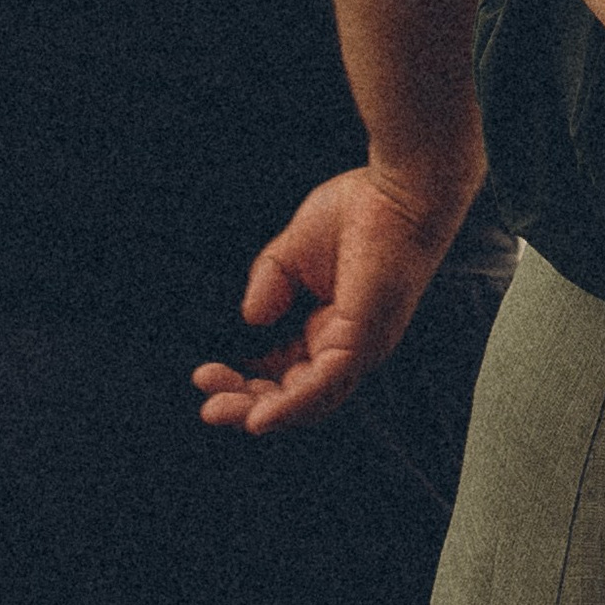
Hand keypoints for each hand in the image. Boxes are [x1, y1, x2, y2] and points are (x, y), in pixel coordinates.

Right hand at [192, 154, 478, 437]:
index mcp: (332, 329)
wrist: (401, 186)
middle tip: (207, 406)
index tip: (203, 374)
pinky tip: (258, 418)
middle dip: (246, 404)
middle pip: (292, 396)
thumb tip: (249, 321)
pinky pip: (325, 386)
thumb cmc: (358, 210)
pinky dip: (291, 406)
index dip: (244, 380)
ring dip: (259, 411)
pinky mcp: (363, 341)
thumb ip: (269, 284)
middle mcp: (346, 347)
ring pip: (306, 402)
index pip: (284, 372)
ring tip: (217, 410)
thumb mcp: (293, 251)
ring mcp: (357, 348)